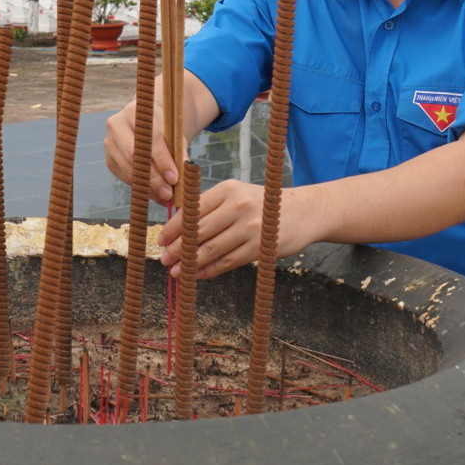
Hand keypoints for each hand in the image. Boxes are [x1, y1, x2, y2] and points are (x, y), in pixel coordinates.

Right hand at [103, 98, 177, 204]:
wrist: (150, 120)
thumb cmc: (166, 126)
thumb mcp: (175, 133)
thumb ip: (179, 151)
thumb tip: (182, 177)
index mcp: (136, 111)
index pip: (150, 138)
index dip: (163, 160)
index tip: (174, 178)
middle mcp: (116, 125)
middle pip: (134, 156)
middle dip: (153, 178)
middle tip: (169, 194)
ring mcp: (109, 143)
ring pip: (128, 169)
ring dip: (148, 186)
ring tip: (165, 197)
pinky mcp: (109, 159)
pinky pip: (124, 176)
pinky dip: (141, 187)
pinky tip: (155, 194)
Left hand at [158, 180, 312, 279]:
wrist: (302, 212)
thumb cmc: (262, 205)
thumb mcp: (238, 195)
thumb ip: (211, 209)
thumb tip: (180, 231)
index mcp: (228, 190)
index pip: (193, 211)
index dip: (174, 228)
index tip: (161, 240)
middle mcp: (237, 206)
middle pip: (199, 232)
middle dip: (178, 249)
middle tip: (164, 260)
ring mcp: (249, 228)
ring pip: (211, 249)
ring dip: (190, 263)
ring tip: (176, 271)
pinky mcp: (259, 247)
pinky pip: (228, 262)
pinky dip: (210, 270)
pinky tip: (198, 275)